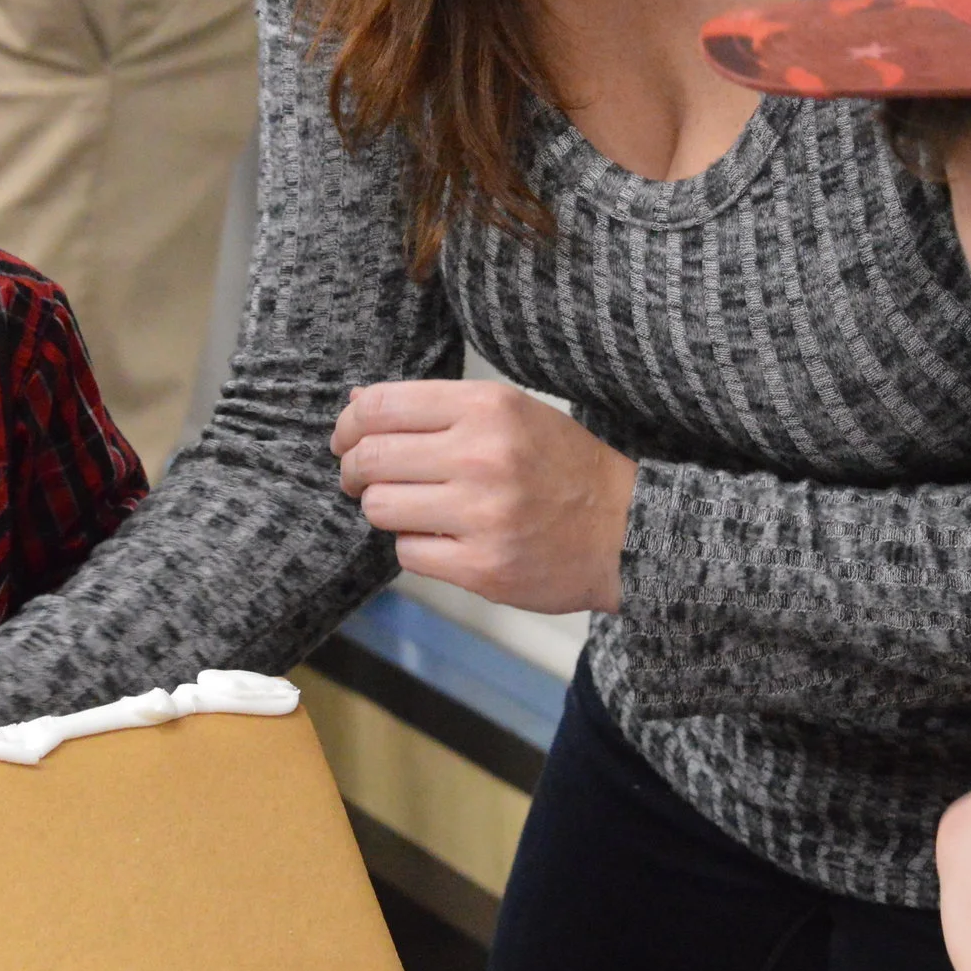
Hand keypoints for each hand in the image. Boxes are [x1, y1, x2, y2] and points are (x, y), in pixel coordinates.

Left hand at [331, 380, 635, 614]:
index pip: (379, 407)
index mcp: (487, 407)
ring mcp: (481, 515)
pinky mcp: (481, 567)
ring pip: (381, 508)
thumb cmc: (563, 467)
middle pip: (370, 460)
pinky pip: (407, 553)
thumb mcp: (510, 413)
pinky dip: (415, 547)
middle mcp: (481, 456)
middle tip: (361, 481)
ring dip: (385, 510)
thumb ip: (435, 407)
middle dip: (354, 472)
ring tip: (413, 509)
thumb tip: (358, 402)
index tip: (345, 441)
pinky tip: (444, 540)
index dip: (348, 426)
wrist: (626, 529)